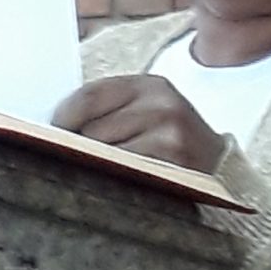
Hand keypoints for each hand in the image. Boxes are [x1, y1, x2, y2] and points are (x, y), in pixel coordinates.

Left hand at [53, 76, 226, 175]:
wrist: (223, 168)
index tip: (47, 134)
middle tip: (63, 160)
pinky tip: (112, 184)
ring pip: (105, 154)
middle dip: (74, 147)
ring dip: (91, 167)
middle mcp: (162, 104)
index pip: (89, 96)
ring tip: (90, 174)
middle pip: (93, 128)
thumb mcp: (149, 112)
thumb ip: (110, 111)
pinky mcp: (174, 165)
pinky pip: (125, 174)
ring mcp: (171, 134)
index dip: (61, 117)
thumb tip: (52, 127)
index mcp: (151, 85)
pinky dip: (112, 180)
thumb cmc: (172, 140)